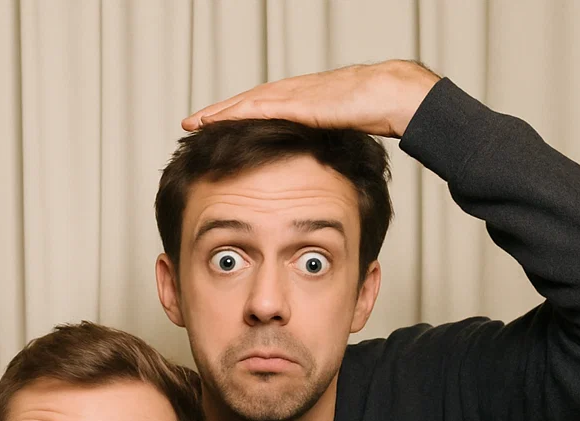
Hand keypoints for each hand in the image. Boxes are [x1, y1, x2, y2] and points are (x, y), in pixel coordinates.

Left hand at [183, 60, 438, 138]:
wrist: (391, 93)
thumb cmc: (369, 113)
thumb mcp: (332, 134)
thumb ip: (314, 144)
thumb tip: (303, 169)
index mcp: (298, 101)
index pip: (257, 109)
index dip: (231, 117)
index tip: (209, 129)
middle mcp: (292, 93)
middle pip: (245, 103)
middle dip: (217, 113)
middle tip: (189, 124)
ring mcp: (295, 93)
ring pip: (248, 101)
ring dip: (220, 111)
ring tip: (195, 122)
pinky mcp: (300, 99)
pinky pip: (263, 105)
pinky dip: (239, 111)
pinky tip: (221, 117)